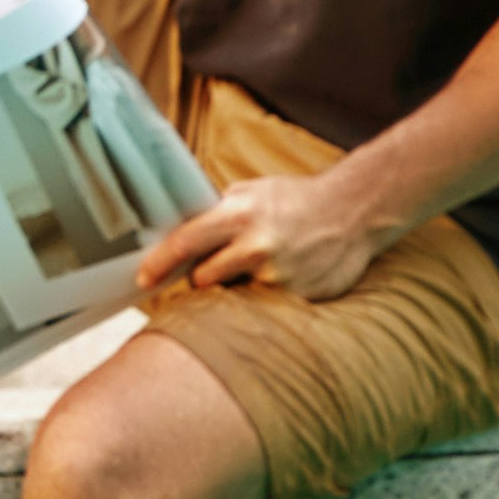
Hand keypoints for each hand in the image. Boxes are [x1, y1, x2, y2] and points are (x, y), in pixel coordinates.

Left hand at [138, 174, 395, 304]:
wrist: (356, 210)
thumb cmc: (298, 200)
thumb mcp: (254, 192)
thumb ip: (218, 211)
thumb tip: (178, 230)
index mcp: (239, 213)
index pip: (185, 242)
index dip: (158, 264)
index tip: (142, 281)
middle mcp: (255, 245)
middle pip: (201, 279)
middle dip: (201, 278)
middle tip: (217, 267)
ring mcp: (276, 274)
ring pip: (231, 295)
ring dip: (234, 287)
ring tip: (259, 266)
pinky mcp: (295, 296)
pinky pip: (262, 306)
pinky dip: (264, 295)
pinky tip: (284, 274)